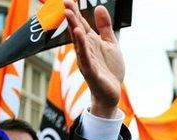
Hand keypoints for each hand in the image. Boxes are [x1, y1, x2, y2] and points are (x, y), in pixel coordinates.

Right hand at [64, 0, 123, 117]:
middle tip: (65, 3)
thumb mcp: (111, 44)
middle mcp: (85, 51)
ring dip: (73, 30)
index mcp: (90, 43)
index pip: (81, 25)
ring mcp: (87, 62)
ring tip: (68, 15)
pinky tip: (80, 36)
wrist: (111, 92)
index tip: (68, 0)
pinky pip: (86, 59)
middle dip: (71, 18)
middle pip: (77, 32)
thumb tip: (99, 7)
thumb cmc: (109, 69)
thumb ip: (105, 27)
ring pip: (79, 44)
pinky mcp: (91, 72)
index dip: (75, 13)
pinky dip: (82, 48)